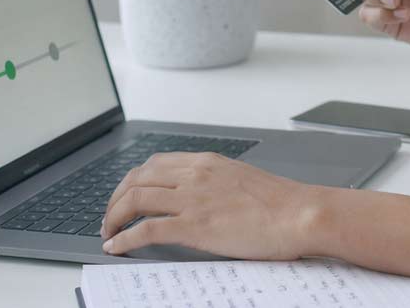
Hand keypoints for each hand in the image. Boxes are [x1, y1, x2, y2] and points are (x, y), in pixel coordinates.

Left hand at [100, 152, 316, 257]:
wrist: (300, 214)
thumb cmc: (282, 203)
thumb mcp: (241, 180)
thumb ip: (215, 183)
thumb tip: (200, 197)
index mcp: (206, 162)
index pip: (155, 164)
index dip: (132, 181)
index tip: (125, 196)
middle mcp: (194, 175)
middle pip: (137, 178)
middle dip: (116, 198)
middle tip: (110, 217)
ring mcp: (193, 199)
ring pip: (135, 200)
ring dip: (114, 218)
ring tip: (108, 233)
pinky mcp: (194, 226)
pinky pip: (146, 230)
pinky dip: (124, 239)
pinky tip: (117, 247)